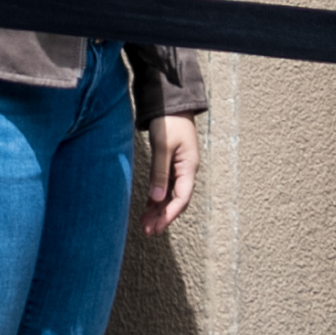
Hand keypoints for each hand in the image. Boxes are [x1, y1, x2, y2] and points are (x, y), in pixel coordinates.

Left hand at [137, 116, 202, 232]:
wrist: (171, 102)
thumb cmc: (169, 122)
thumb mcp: (163, 146)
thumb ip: (160, 172)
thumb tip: (157, 199)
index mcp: (189, 167)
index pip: (182, 197)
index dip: (170, 214)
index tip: (158, 226)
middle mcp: (187, 170)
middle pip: (176, 200)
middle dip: (163, 217)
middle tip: (149, 231)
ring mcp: (179, 168)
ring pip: (170, 195)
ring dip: (159, 210)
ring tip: (146, 225)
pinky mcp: (171, 164)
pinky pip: (165, 186)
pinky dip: (157, 198)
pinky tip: (148, 208)